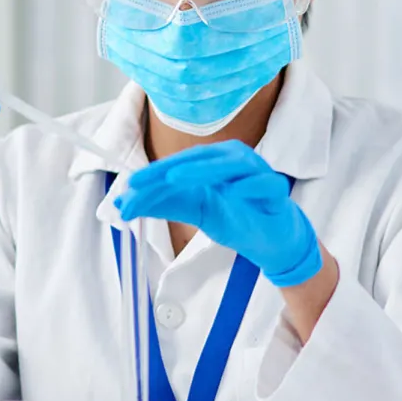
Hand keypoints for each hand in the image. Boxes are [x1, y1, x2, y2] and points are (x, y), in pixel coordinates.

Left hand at [115, 140, 322, 286]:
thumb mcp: (195, 211)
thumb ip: (165, 204)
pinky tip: (234, 190)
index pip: (179, 164)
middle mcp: (235, 161)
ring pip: (231, 164)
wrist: (271, 241)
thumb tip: (125, 203)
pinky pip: (266, 184)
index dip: (152, 176)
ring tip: (175, 177)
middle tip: (139, 183)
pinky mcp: (276, 193)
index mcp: (214, 161)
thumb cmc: (236, 218)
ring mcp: (257, 174)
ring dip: (202, 169)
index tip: (127, 190)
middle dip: (166, 172)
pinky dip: (251, 185)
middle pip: (199, 159)